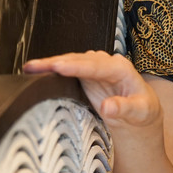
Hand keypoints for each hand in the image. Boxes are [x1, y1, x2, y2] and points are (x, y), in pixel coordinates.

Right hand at [22, 50, 162, 130]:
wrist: (140, 112)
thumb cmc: (143, 111)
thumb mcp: (141, 112)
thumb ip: (126, 108)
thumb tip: (108, 106)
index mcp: (121, 69)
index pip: (96, 66)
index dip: (76, 66)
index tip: (58, 67)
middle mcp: (106, 63)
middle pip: (78, 60)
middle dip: (55, 62)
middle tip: (33, 67)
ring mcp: (94, 68)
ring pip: (70, 62)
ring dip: (49, 64)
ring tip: (29, 68)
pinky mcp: (85, 75)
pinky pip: (67, 70)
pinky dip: (52, 70)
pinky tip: (36, 72)